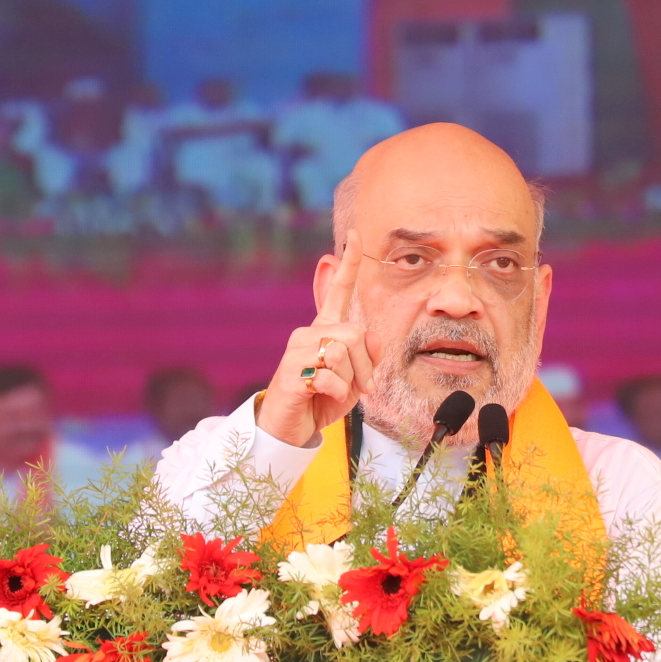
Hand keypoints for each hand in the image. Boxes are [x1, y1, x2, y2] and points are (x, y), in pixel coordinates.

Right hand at [256, 230, 380, 447]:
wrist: (289, 427)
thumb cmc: (322, 399)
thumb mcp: (354, 379)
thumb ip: (367, 356)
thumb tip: (371, 336)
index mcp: (325, 330)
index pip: (337, 292)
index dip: (348, 265)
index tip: (355, 235)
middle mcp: (309, 333)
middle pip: (354, 334)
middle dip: (366, 366)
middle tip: (362, 388)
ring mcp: (297, 351)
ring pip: (342, 354)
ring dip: (351, 381)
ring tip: (338, 393)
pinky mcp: (291, 372)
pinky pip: (329, 377)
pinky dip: (336, 394)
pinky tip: (322, 397)